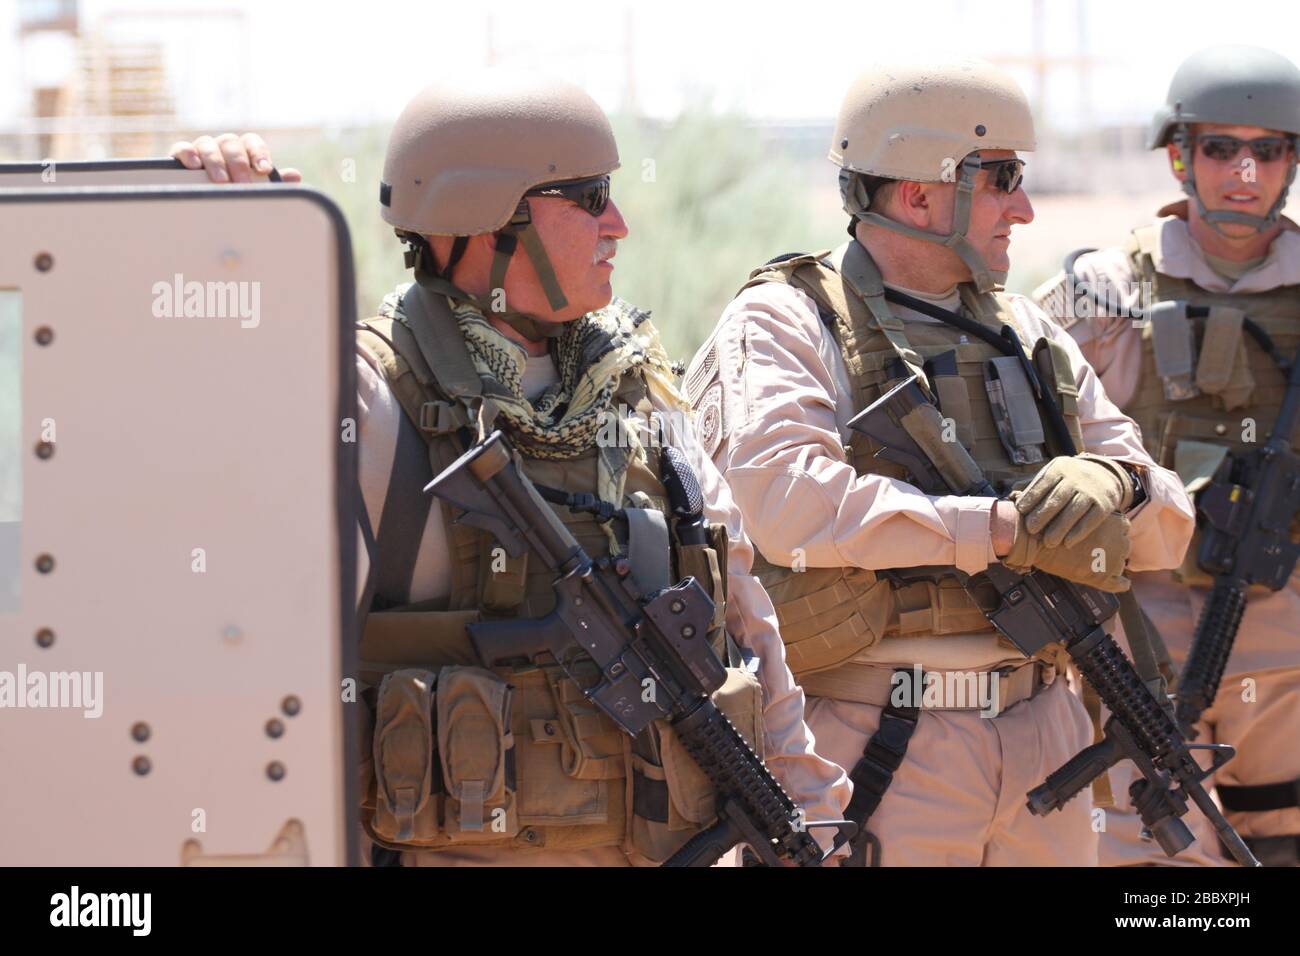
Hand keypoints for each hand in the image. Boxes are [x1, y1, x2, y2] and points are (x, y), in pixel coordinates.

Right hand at [169, 132, 301, 183]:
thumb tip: (294, 176)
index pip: (253, 142)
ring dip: (215, 162)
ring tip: (221, 181)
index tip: (264, 170)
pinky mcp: (181, 156)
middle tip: (243, 184)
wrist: (205, 203)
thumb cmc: (236, 194)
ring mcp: (202, 149)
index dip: (259, 154)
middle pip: (231, 143)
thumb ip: (273, 183)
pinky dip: (188, 153)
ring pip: (208, 144)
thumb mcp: (255, 190)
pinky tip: (194, 166)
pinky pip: (183, 148)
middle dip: (239, 164)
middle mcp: (223, 146)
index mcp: (243, 150)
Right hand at [1004, 507, 1132, 592]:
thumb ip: (1092, 514)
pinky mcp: (1101, 577)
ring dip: (1110, 564)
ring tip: (1093, 563)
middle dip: (1111, 548)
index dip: (1110, 532)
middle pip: (1123, 546)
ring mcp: (1111, 560)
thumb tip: (1097, 515)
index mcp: (1116, 521)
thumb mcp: (1076, 509)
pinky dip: (1119, 584)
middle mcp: (1119, 540)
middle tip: (1093, 549)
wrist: (1033, 537)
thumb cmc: (1051, 521)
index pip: (1122, 528)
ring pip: (1119, 564)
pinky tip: (1116, 582)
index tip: (1098, 535)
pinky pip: (1118, 584)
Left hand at [1015, 454, 1132, 548]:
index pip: (1044, 482)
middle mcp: (1077, 477)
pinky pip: (1091, 519)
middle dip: (1043, 514)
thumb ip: (1035, 486)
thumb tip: (1011, 499)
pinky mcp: (1105, 504)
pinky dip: (1079, 532)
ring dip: (1060, 528)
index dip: (1031, 496)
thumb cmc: (1067, 479)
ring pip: (1075, 510)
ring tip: (1048, 542)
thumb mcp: (1053, 474)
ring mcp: (1092, 490)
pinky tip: (1067, 543)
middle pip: (1058, 497)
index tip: (1020, 510)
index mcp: (1059, 468)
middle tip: (1031, 529)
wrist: (1103, 475)